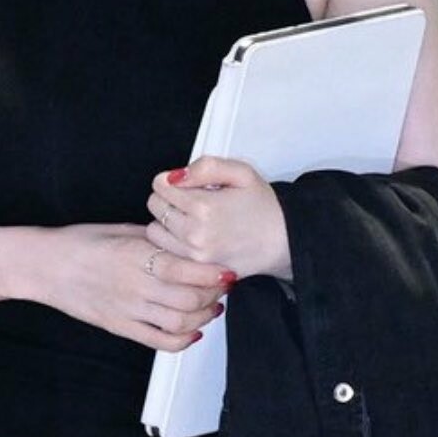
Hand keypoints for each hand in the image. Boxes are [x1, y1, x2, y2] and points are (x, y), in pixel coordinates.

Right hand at [37, 223, 233, 351]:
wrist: (45, 265)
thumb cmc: (80, 242)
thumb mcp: (122, 229)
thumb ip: (156, 238)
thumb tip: (186, 242)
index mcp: (136, 254)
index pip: (187, 270)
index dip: (213, 273)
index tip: (226, 270)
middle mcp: (134, 284)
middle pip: (190, 299)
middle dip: (214, 295)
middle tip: (223, 287)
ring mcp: (127, 309)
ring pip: (179, 323)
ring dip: (203, 317)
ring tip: (211, 307)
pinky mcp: (119, 326)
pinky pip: (159, 341)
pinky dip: (182, 341)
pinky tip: (192, 332)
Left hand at [146, 156, 291, 279]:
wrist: (283, 242)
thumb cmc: (263, 207)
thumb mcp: (241, 173)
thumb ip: (206, 167)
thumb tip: (176, 175)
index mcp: (204, 207)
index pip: (160, 186)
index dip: (171, 180)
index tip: (187, 183)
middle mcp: (195, 234)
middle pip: (155, 207)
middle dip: (167, 198)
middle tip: (190, 199)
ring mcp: (194, 255)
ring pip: (155, 231)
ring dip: (166, 221)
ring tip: (189, 217)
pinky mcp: (195, 269)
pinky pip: (165, 252)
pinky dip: (171, 241)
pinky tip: (189, 235)